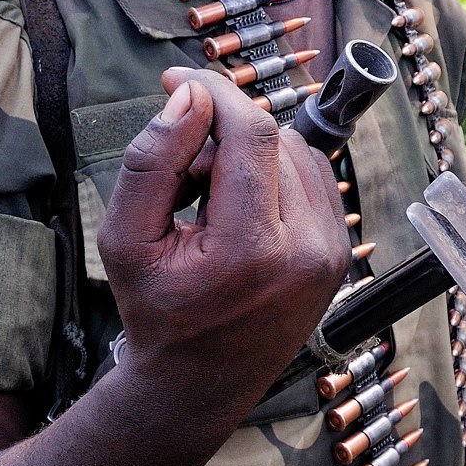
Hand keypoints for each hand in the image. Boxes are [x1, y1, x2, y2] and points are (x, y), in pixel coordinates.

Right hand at [98, 69, 349, 387]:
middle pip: (272, 138)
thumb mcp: (125, 239)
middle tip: (180, 176)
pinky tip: (239, 212)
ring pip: (295, 151)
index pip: (252, 133)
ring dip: (248, 155)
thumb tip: (189, 96)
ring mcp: (332, 252)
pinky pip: (311, 176)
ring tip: (207, 202)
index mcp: (254, 251)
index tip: (176, 80)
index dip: (215, 92)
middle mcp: (307, 249)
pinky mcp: (340, 250)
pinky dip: (272, 176)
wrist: (199, 385)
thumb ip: (151, 162)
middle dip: (220, 135)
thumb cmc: (157, 312)